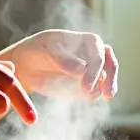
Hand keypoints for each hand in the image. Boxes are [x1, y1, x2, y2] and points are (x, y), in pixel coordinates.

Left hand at [0, 30, 117, 100]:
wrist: (28, 65)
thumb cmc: (38, 50)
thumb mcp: (46, 49)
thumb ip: (63, 59)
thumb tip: (82, 69)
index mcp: (89, 41)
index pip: (99, 54)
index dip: (95, 70)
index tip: (86, 86)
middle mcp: (94, 55)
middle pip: (111, 66)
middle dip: (110, 80)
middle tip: (107, 96)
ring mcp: (92, 71)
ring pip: (105, 81)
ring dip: (101, 90)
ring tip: (89, 97)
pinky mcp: (86, 86)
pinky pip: (93, 92)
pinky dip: (91, 96)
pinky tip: (85, 98)